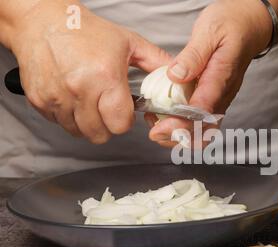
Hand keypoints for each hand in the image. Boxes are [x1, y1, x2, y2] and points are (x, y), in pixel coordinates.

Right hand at [10, 0, 170, 143]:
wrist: (42, 21)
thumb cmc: (85, 31)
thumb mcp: (128, 42)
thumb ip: (156, 62)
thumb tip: (177, 77)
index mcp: (105, 77)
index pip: (120, 124)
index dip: (125, 121)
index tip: (123, 112)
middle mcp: (80, 89)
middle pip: (99, 134)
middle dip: (107, 125)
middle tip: (106, 109)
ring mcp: (57, 97)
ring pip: (79, 132)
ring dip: (87, 123)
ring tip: (89, 102)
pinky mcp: (39, 100)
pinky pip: (59, 123)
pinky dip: (68, 116)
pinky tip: (72, 98)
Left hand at [146, 0, 271, 146]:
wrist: (250, 25)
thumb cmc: (231, 25)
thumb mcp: (209, 31)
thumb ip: (193, 55)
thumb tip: (176, 76)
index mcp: (220, 79)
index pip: (201, 112)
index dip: (180, 124)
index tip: (160, 128)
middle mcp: (222, 95)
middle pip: (203, 131)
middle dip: (178, 137)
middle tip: (154, 131)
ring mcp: (219, 99)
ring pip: (202, 131)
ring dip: (179, 135)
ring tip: (156, 124)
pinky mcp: (214, 99)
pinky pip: (201, 121)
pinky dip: (182, 126)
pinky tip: (165, 116)